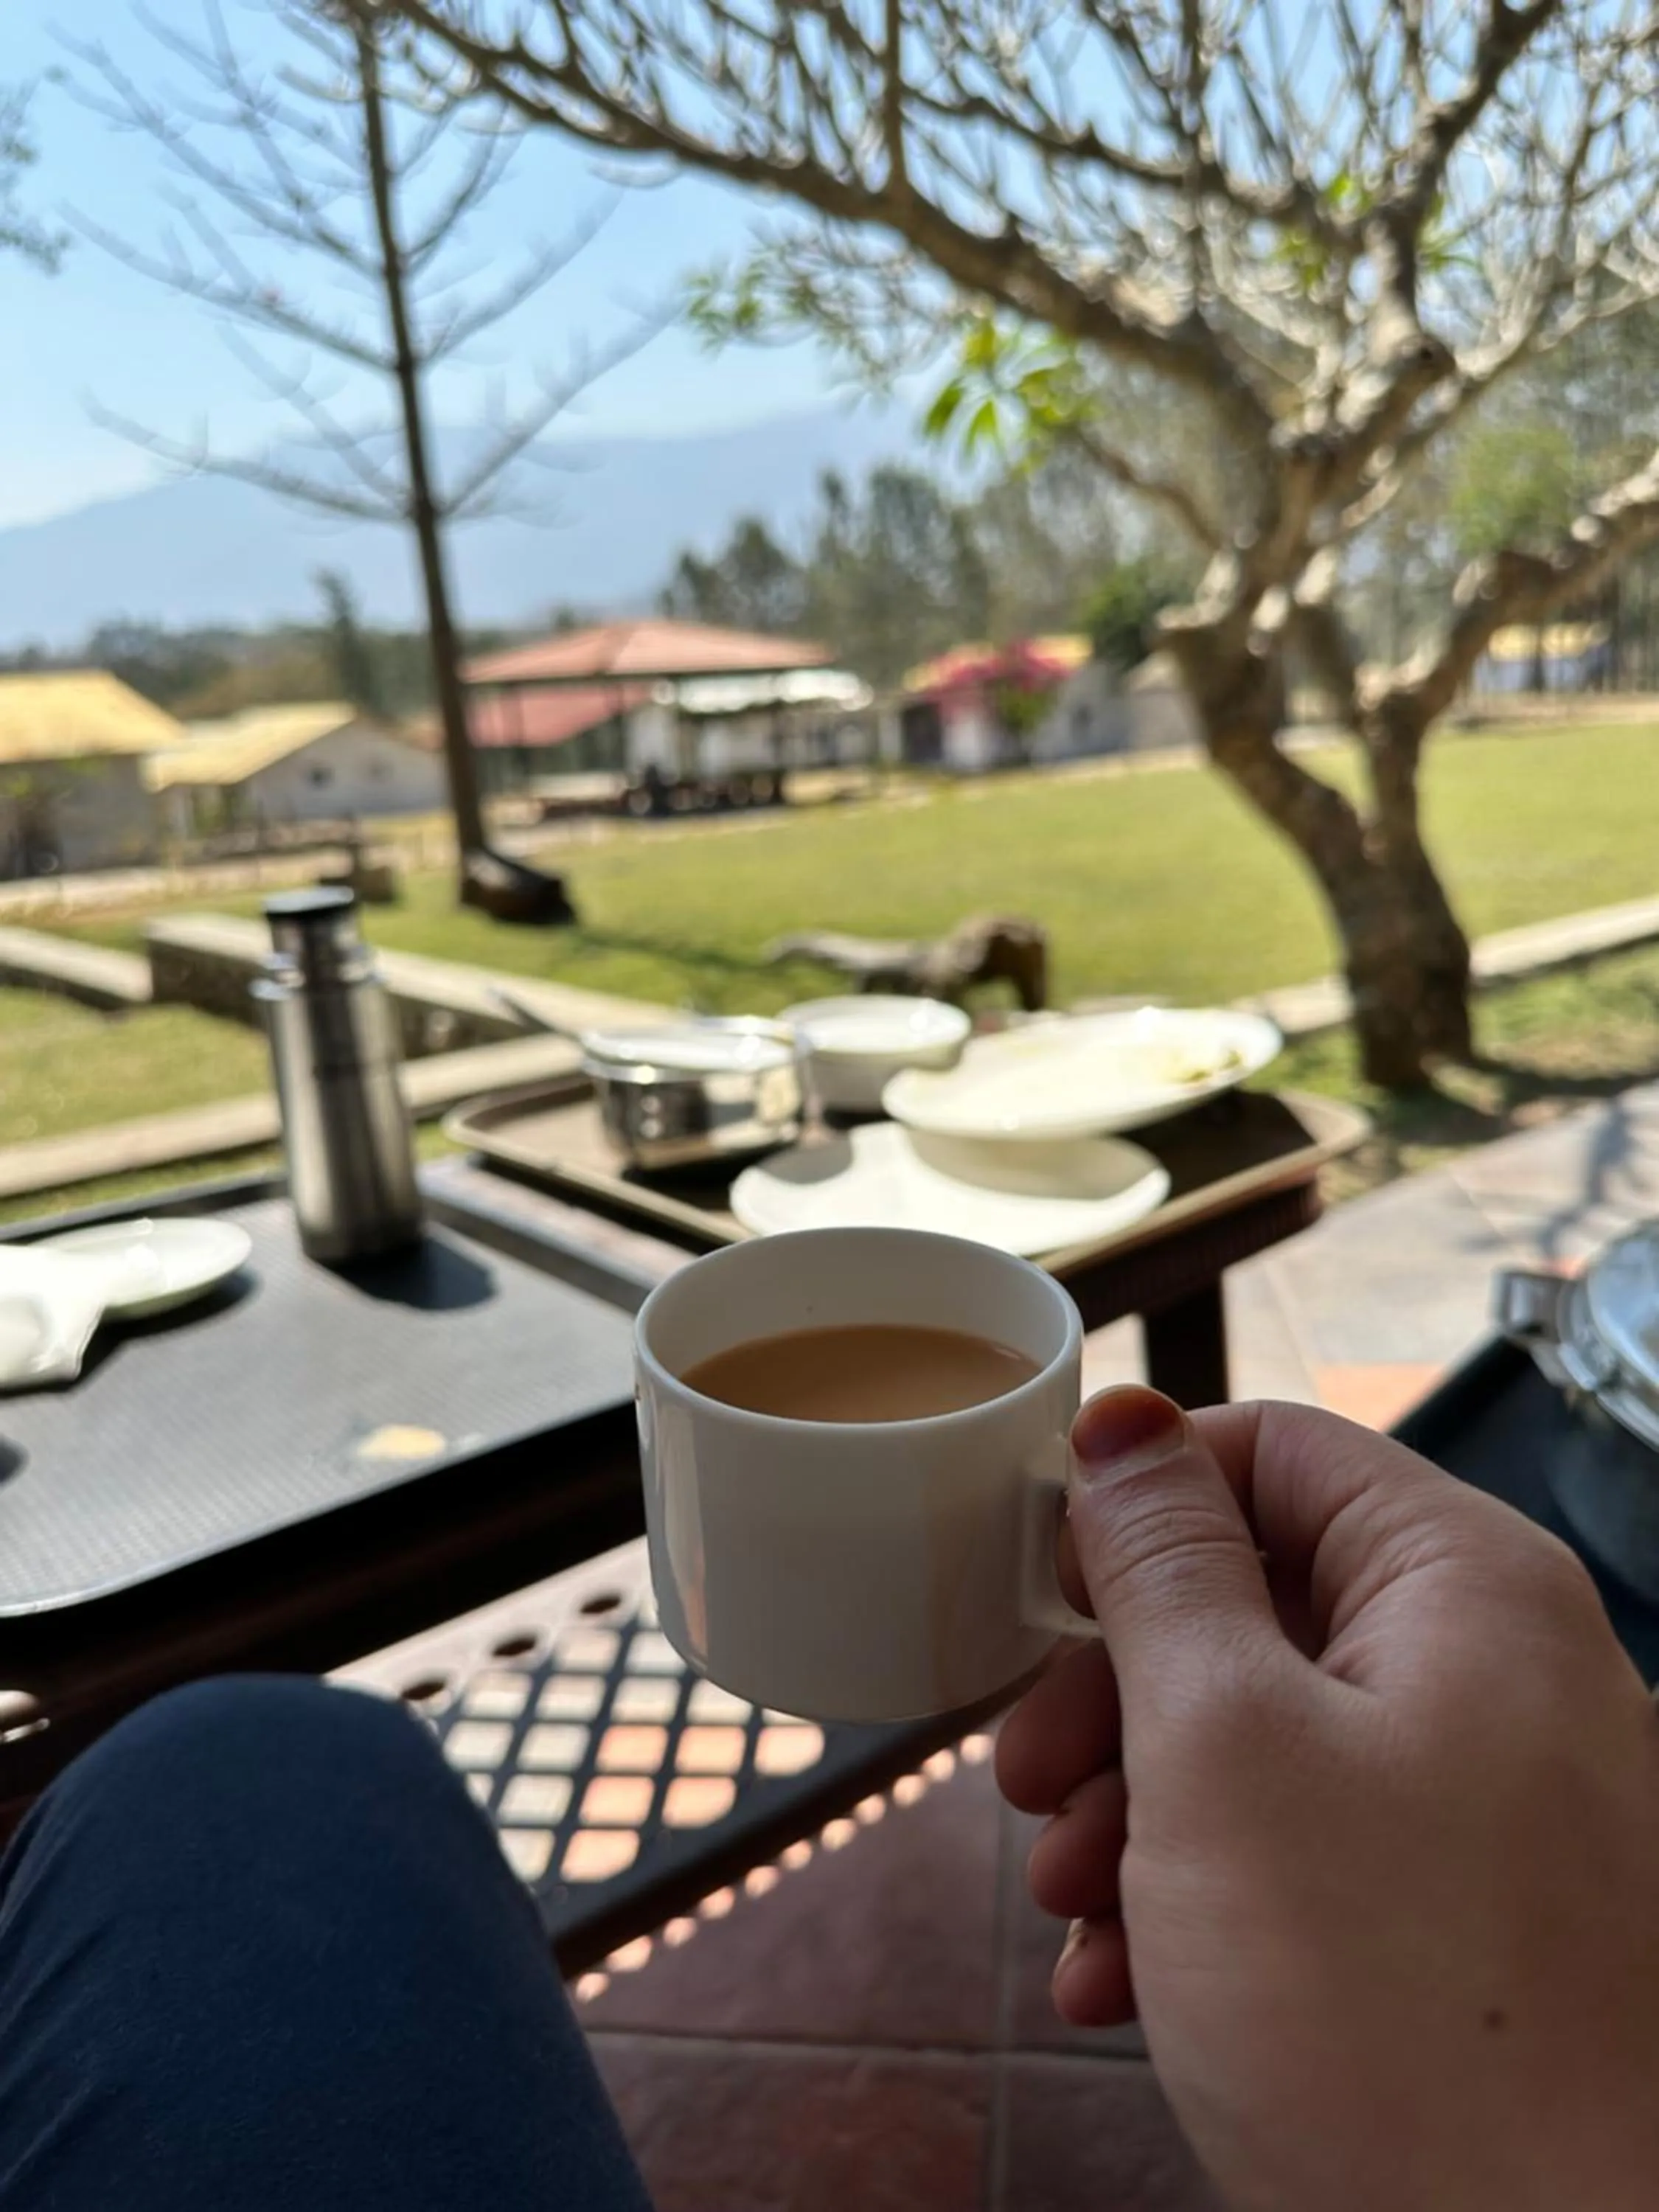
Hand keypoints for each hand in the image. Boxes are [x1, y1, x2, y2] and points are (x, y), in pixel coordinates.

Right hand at [998, 1387, 1658, 2211]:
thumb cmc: (1401, 2015)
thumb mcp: (1225, 1750)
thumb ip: (1164, 1569)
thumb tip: (1126, 1423)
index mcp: (1462, 1590)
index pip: (1277, 1449)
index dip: (1142, 1498)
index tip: (1043, 1588)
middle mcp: (1497, 1677)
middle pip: (1258, 1601)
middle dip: (1116, 1691)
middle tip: (1026, 1778)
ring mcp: (1491, 1808)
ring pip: (1267, 1741)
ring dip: (1137, 1810)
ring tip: (1070, 1905)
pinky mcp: (1468, 1927)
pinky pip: (1313, 1855)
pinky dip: (1202, 1899)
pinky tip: (1122, 1981)